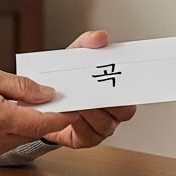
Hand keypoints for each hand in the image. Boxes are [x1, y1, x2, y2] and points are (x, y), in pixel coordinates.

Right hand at [0, 66, 79, 160]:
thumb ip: (22, 86)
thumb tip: (48, 94)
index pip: (42, 122)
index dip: (62, 114)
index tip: (75, 105)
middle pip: (36, 131)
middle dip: (46, 115)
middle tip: (53, 97)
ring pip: (25, 137)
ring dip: (31, 122)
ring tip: (25, 102)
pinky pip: (11, 142)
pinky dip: (17, 128)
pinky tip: (10, 113)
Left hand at [42, 30, 137, 148]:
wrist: (42, 103)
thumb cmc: (66, 80)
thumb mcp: (75, 57)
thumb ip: (87, 44)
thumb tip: (101, 37)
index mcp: (117, 90)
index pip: (134, 90)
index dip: (133, 86)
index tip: (124, 78)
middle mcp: (115, 111)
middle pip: (125, 110)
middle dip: (109, 100)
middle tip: (94, 89)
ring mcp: (102, 127)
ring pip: (106, 122)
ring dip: (91, 111)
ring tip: (77, 100)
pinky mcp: (87, 139)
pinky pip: (89, 134)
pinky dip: (78, 123)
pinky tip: (69, 113)